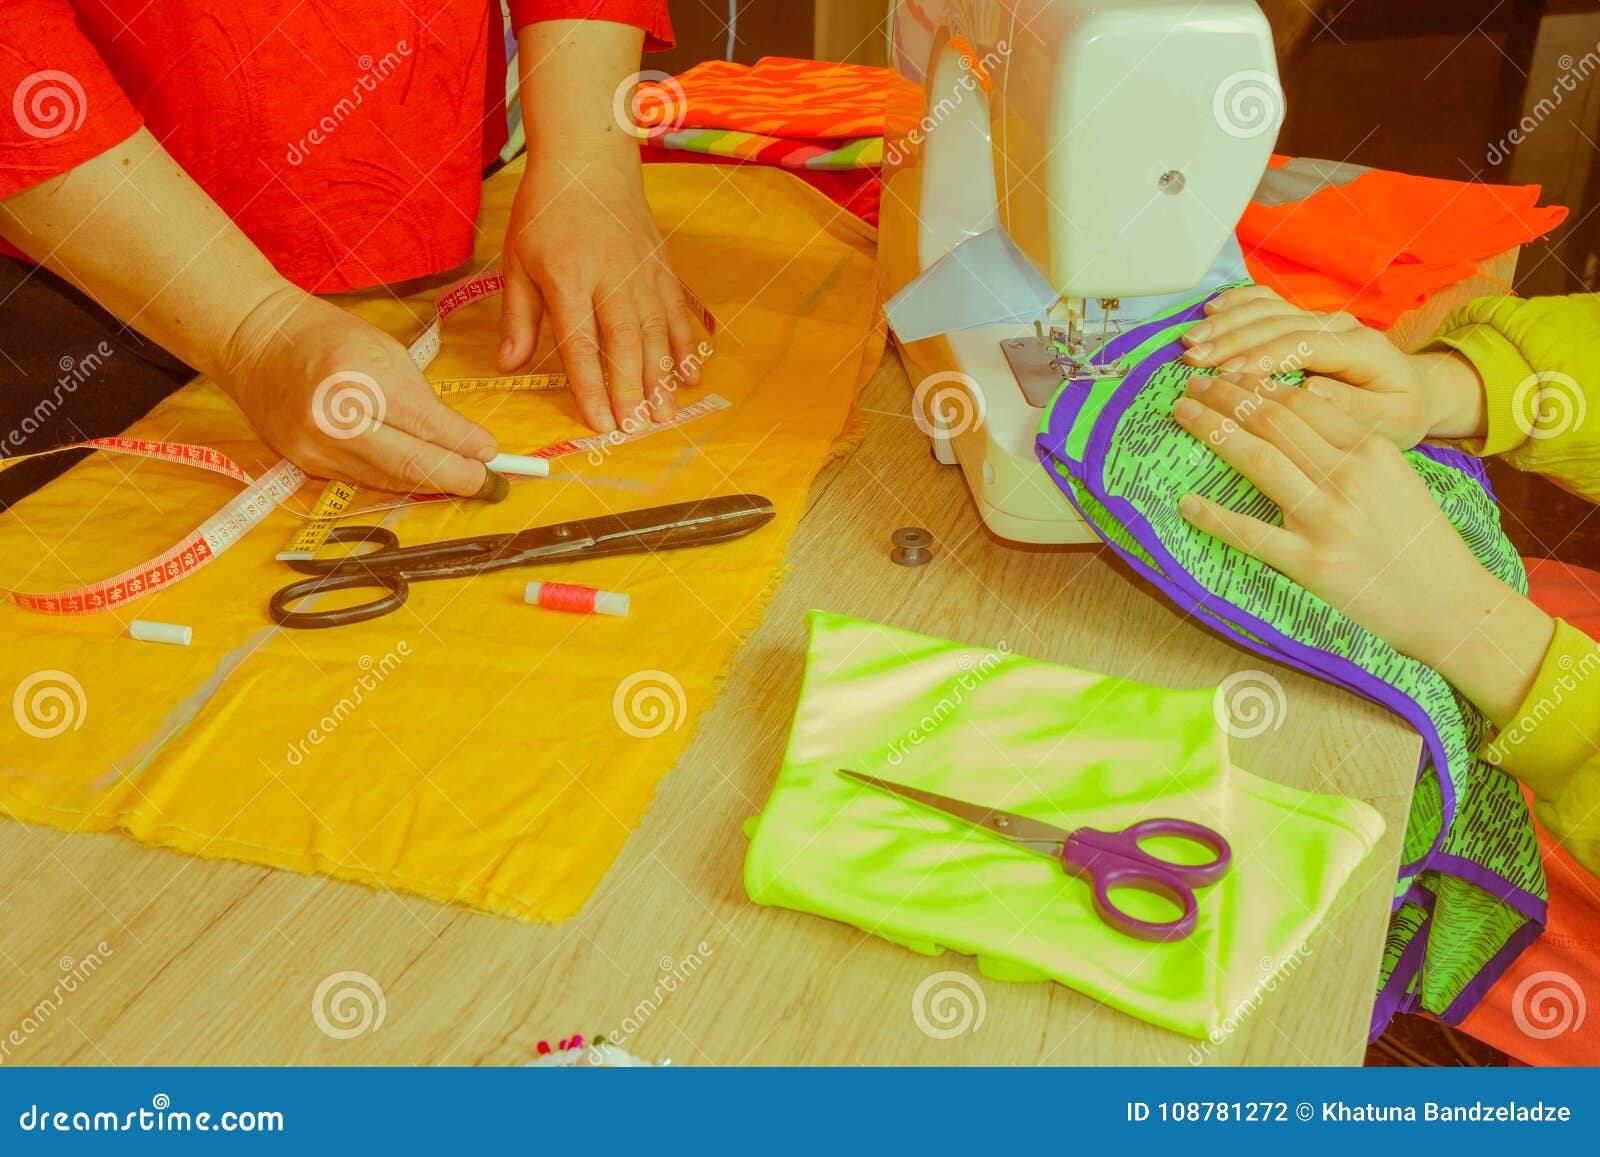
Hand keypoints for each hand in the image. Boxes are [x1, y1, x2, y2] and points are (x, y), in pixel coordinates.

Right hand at [220, 286, 497, 495]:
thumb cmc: (328, 335)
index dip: (465, 445)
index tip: (494, 454)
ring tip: (466, 483)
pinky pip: (365, 480)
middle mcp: (334, 418)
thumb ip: (423, 400)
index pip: (426, 425)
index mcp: (358, 378)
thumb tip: (467, 442)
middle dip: (458, 478)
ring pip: (390, 480)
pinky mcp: (305, 463)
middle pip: (410, 465)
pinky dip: (400, 482)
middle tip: (490, 484)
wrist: (255, 340)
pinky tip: (424, 480)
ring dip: (433, 485)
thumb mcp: (385, 351)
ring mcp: (316, 446)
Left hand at [498, 152, 700, 433]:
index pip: (580, 343)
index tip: (599, 423)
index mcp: (567, 276)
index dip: (590, 387)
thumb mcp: (517, 259)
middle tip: (635, 430)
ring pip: (655, 333)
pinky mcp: (662, 268)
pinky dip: (684, 348)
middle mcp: (609, 277)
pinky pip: (676, 314)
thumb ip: (518, 317)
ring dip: (660, 379)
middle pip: (624, 344)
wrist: (590, 160)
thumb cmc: (546, 210)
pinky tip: (688, 378)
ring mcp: (641, 272)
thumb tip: (508, 366)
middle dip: (631, 391)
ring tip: (662, 416)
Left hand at [1171, 373, 1551, 723]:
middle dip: (1226, 396)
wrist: (1450, 604)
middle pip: (1273, 422)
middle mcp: (1348, 476)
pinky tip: (1187, 502)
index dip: (1256, 383)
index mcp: (1371, 449)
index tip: (1226, 372)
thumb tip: (1297, 412)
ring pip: (1259, 460)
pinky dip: (1215, 516)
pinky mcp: (1312, 563)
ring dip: (1213, 432)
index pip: (1301, 402)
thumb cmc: (1418, 539)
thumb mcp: (1396, 476)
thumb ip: (1350, 445)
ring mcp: (1327, 519)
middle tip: (1191, 385)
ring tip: (1183, 415)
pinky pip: (1252, 534)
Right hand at [1179, 286, 1486, 445]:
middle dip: (1231, 340)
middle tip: (1193, 359)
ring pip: (1268, 309)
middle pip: (1278, 322)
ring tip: (1191, 341)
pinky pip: (1268, 302)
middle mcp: (1339, 324)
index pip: (1305, 344)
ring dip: (1225, 323)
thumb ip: (1352, 407)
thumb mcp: (1389, 421)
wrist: (1415, 390)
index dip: (1264, 356)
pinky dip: (1236, 304)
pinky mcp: (1305, 319)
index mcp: (1361, 348)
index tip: (1228, 373)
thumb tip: (1310, 389)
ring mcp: (1320, 317)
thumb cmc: (1399, 413)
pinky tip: (1210, 311)